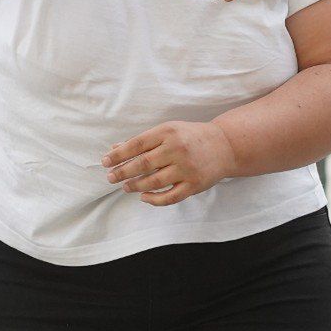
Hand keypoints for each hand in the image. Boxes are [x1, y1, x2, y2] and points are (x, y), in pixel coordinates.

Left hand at [102, 120, 236, 205]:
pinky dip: (154, 199)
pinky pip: (170, 197)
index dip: (118, 155)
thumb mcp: (168, 131)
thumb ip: (144, 141)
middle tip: (110, 178)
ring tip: (125, 186)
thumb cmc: (191, 137)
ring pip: (154, 182)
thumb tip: (116, 148)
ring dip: (135, 186)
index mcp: (168, 132)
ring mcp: (186, 168)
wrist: (225, 145)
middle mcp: (176, 149)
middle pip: (142, 164)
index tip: (105, 162)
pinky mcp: (194, 185)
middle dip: (122, 172)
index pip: (136, 144)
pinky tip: (144, 197)